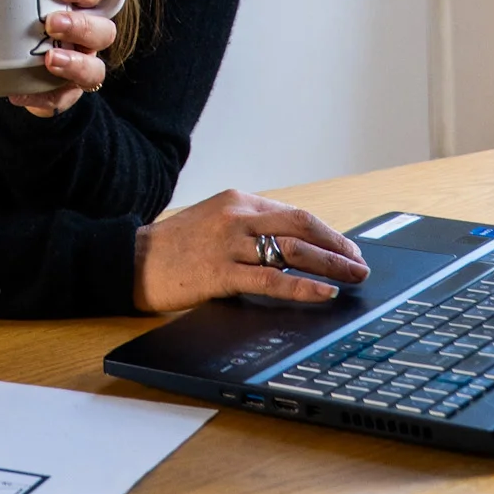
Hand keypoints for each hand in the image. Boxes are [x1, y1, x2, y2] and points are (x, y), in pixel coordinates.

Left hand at [7, 0, 115, 118]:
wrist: (18, 62)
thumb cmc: (21, 16)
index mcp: (80, 6)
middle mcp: (88, 36)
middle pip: (104, 30)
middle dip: (81, 25)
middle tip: (52, 23)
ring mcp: (82, 66)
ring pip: (95, 69)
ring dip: (75, 64)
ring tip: (50, 60)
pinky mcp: (67, 92)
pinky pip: (62, 99)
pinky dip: (42, 98)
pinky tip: (18, 93)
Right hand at [133, 190, 368, 312]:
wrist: (134, 259)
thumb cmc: (177, 245)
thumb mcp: (215, 221)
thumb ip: (250, 228)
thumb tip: (294, 245)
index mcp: (238, 200)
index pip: (295, 214)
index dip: (327, 233)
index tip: (347, 249)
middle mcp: (237, 216)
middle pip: (301, 228)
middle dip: (337, 248)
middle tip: (359, 265)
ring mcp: (229, 243)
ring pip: (292, 251)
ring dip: (329, 266)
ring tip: (352, 279)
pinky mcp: (221, 272)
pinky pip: (271, 279)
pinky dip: (303, 286)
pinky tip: (323, 293)